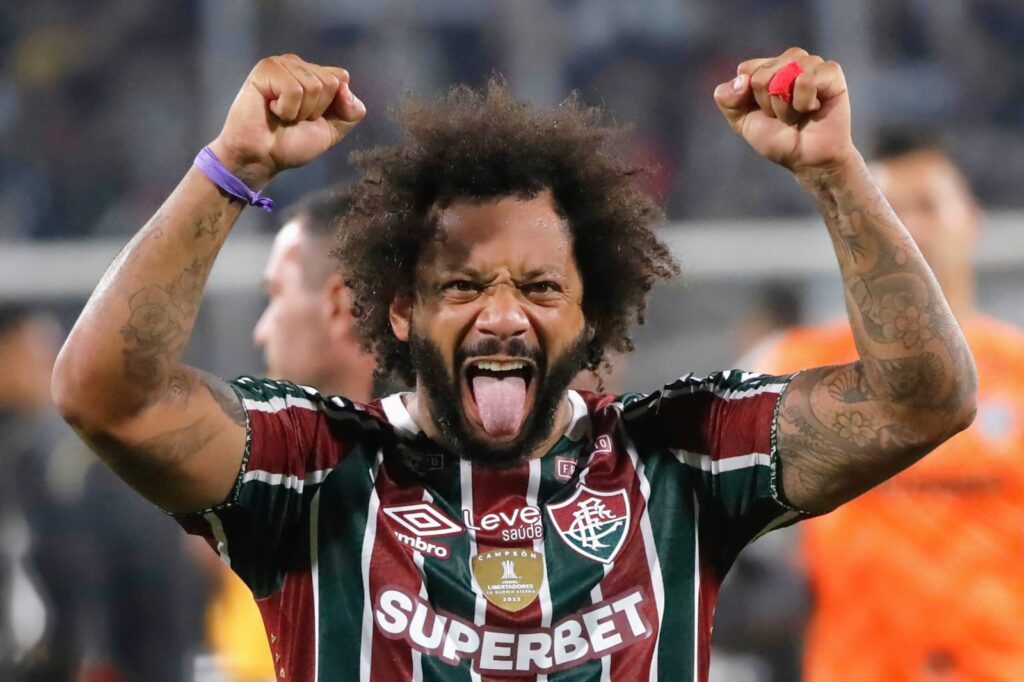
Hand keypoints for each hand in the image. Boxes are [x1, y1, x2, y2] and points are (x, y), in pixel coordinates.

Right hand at [209, 54, 365, 187]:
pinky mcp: (266, 69)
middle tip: (293, 118)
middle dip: (316, 110)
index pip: (341, 78)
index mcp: (314, 74)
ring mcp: (282, 64)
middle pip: (331, 82)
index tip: (312, 118)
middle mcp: (298, 64)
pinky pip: (294, 89)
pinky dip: (286, 109)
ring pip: (314, 86)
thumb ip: (351, 111)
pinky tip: (271, 109)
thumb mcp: (333, 130)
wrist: (262, 157)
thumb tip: (345, 87)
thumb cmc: (292, 143)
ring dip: (300, 111)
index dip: (333, 106)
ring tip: (281, 115)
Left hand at [714, 47, 855, 174]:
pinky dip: (804, 101)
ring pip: (784, 74)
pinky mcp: (831, 72)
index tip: (764, 113)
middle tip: (784, 116)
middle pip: (762, 74)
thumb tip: (741, 80)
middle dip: (769, 104)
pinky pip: (806, 79)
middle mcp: (788, 61)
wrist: (807, 159)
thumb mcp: (742, 122)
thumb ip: (728, 99)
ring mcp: (811, 63)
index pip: (746, 69)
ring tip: (798, 113)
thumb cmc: (777, 138)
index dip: (750, 98)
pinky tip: (813, 108)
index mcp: (766, 67)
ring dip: (786, 106)